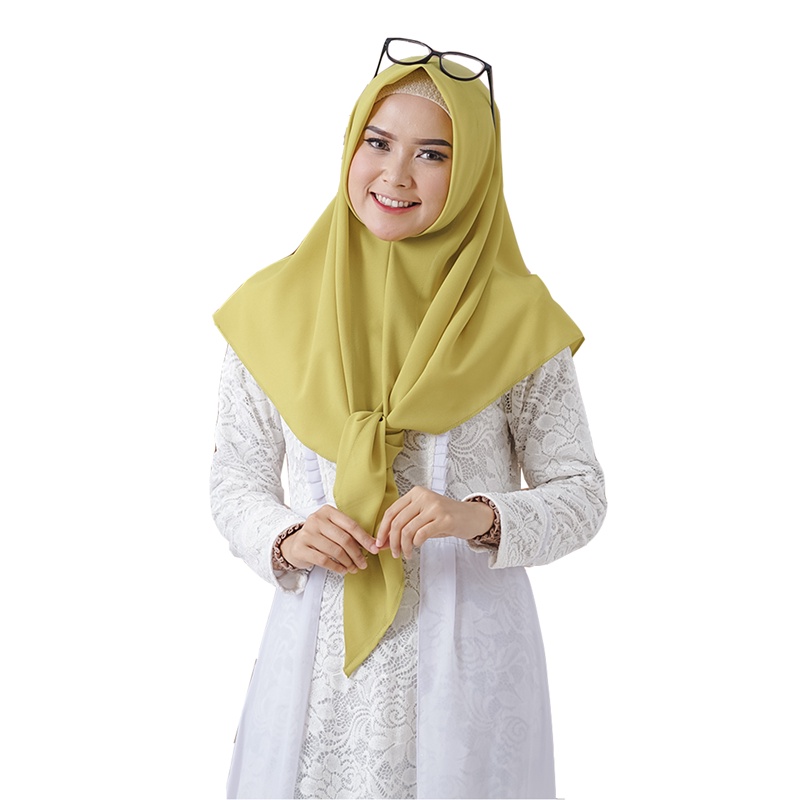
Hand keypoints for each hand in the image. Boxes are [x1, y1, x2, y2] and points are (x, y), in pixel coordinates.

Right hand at [280, 505, 379, 574]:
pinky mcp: (300, 548)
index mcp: (328, 511)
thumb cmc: (320, 536)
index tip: (374, 549)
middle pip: (344, 539)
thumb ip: (351, 534)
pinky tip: (342, 570)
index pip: (351, 525)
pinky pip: (324, 560)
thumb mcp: (334, 529)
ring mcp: (307, 533)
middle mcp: (316, 519)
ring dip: (348, 562)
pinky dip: (336, 567)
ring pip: (335, 551)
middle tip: (363, 564)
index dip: (365, 539)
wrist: (295, 544)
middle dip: (357, 554)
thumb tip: (374, 544)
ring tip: (353, 568)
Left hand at [375, 487, 494, 558]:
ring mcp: (434, 507)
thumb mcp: (422, 520)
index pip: (391, 511)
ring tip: (406, 554)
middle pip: (397, 522)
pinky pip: (421, 534)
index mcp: (415, 493)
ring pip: (407, 530)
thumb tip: (382, 543)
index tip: (379, 543)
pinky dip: (416, 544)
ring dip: (404, 546)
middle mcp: (423, 497)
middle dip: (392, 541)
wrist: (472, 517)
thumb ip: (402, 528)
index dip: (382, 529)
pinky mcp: (444, 519)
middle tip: (394, 553)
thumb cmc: (445, 519)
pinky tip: (417, 547)